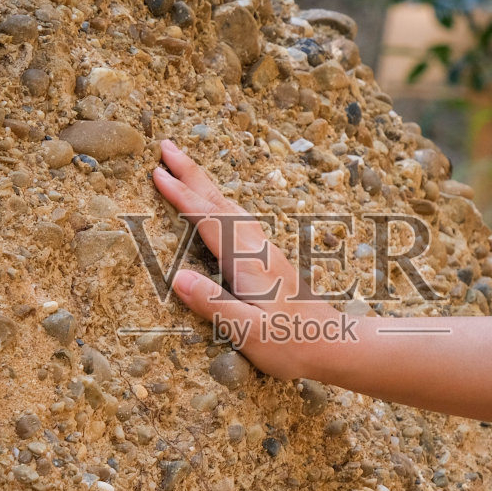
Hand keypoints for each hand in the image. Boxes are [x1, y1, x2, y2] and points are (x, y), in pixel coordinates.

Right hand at [151, 139, 339, 380]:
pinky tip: (218, 206)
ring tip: (184, 168)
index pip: (208, 219)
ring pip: (230, 206)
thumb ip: (213, 304)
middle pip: (219, 201)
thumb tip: (178, 277)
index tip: (157, 173)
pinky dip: (219, 203)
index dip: (181, 195)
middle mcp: (257, 248)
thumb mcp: (247, 331)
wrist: (334, 344)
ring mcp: (266, 251)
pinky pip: (238, 218)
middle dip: (191, 173)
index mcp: (248, 261)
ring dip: (205, 185)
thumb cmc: (292, 343)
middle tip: (166, 146)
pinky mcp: (270, 260)